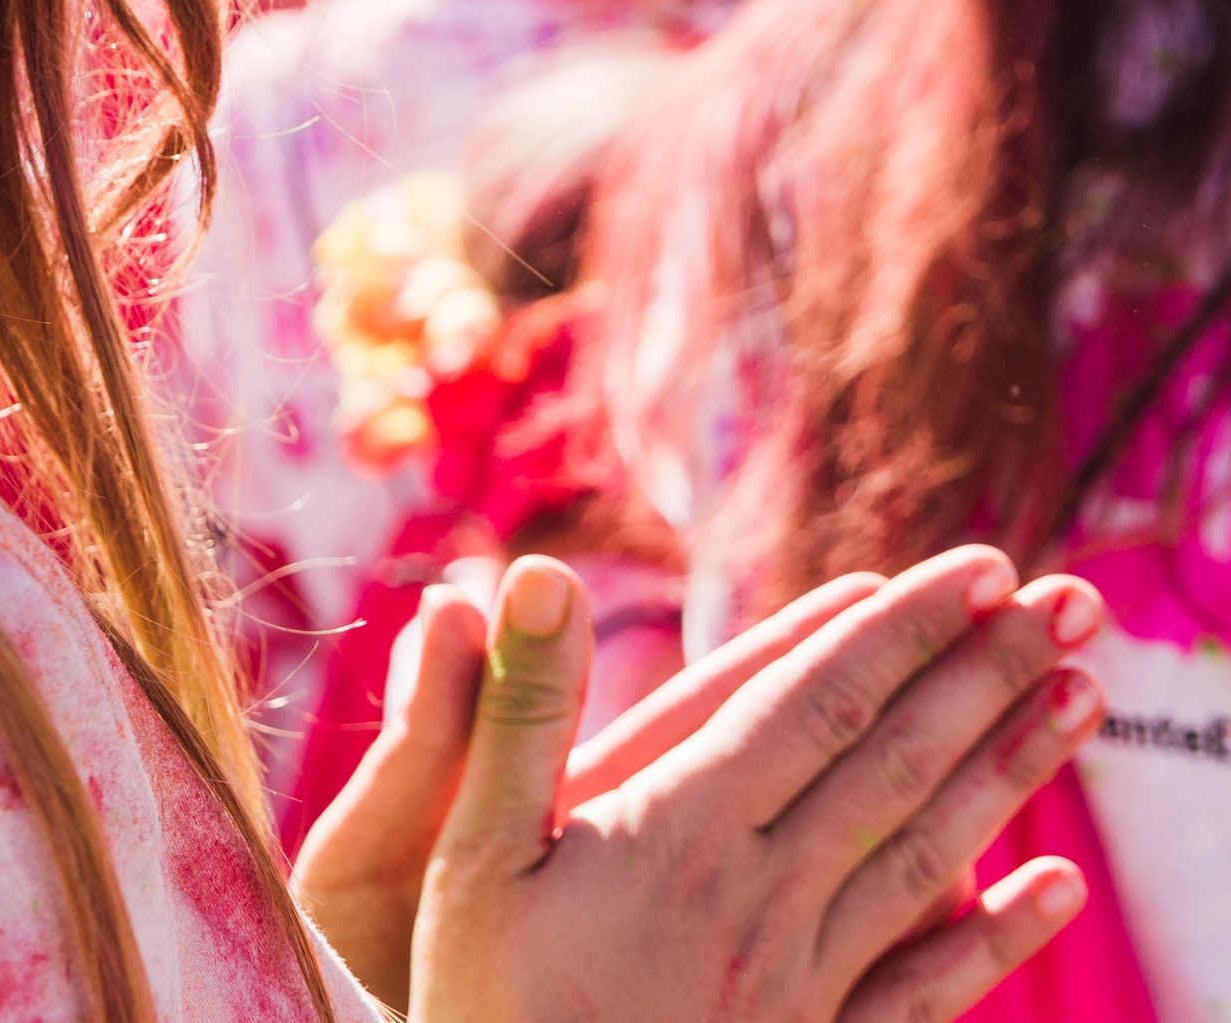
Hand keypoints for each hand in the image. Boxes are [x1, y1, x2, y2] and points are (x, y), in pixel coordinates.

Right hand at [405, 548, 1101, 1022]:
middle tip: (1064, 602)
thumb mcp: (466, 844)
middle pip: (894, 762)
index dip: (900, 630)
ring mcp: (799, 973)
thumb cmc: (482, 995)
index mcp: (676, 830)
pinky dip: (999, 932)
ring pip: (931, 853)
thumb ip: (517, 710)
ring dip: (1013, 767)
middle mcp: (759, 893)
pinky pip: (926, 983)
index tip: (974, 568)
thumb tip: (536, 572)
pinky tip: (1053, 886)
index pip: (813, 703)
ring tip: (1082, 694)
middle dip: (983, 673)